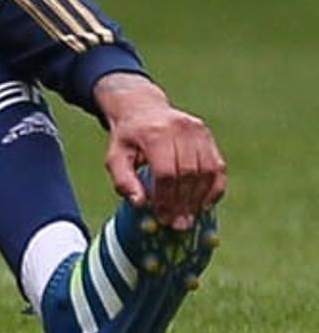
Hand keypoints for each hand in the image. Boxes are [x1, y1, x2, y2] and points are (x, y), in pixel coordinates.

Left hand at [94, 73, 225, 228]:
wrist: (142, 108)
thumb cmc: (127, 139)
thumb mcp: (115, 157)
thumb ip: (123, 181)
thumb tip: (140, 204)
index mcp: (154, 133)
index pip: (166, 172)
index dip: (166, 198)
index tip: (163, 217)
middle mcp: (180, 129)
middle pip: (188, 173)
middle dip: (183, 202)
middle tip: (178, 223)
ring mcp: (197, 131)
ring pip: (207, 171)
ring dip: (199, 198)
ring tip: (189, 216)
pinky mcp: (207, 136)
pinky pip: (217, 167)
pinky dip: (214, 188)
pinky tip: (203, 204)